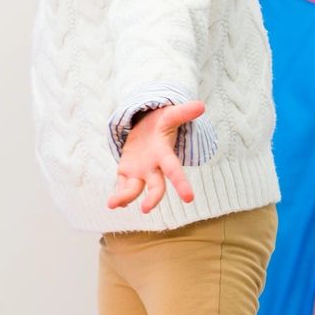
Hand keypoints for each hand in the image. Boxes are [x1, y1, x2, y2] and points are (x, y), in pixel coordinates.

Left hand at [109, 100, 203, 214]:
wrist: (146, 130)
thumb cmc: (160, 125)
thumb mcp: (169, 116)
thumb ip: (183, 113)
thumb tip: (201, 105)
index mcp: (164, 156)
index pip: (174, 171)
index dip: (182, 184)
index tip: (189, 199)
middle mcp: (153, 168)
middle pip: (156, 186)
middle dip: (153, 198)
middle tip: (146, 209)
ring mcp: (139, 172)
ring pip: (134, 188)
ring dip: (125, 197)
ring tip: (114, 204)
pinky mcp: (125, 173)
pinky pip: (122, 186)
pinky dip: (118, 195)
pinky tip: (114, 203)